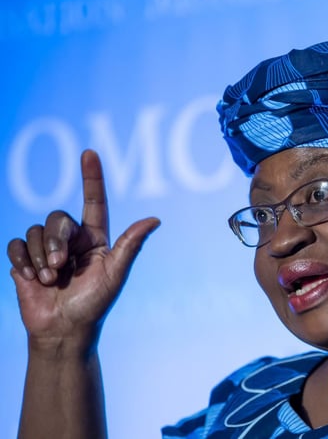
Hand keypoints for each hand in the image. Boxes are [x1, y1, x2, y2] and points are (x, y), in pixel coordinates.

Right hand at [7, 149, 159, 351]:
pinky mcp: (25, 260)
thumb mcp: (115, 274)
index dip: (92, 177)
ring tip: (50, 279)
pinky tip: (30, 278)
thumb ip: (131, 245)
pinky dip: (22, 259)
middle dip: (57, 241)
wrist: (64, 331)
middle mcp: (72, 240)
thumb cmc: (94, 304)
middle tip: (61, 267)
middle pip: (57, 218)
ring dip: (41, 256)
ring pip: (35, 231)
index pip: (94, 201)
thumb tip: (155, 219)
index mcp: (96, 238)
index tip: (90, 152)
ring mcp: (47, 250)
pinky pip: (16, 245)